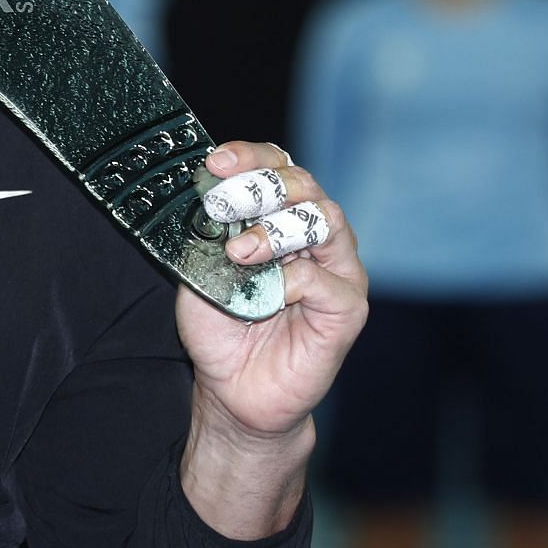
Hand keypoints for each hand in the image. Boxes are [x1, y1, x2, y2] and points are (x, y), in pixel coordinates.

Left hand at [175, 141, 367, 535]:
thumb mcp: (200, 273)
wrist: (233, 390)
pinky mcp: (348, 309)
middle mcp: (315, 236)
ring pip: (325, 221)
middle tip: (225, 203)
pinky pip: (326, 282)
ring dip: (277, 230)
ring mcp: (338, 270)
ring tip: (240, 251)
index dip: (251, 157)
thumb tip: (207, 204)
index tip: (216, 163)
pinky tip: (268, 295)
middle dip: (263, 186)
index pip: (277, 166)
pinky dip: (293, 281)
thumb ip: (208, 238)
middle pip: (305, 185)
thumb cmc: (221, 328)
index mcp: (281, 218)